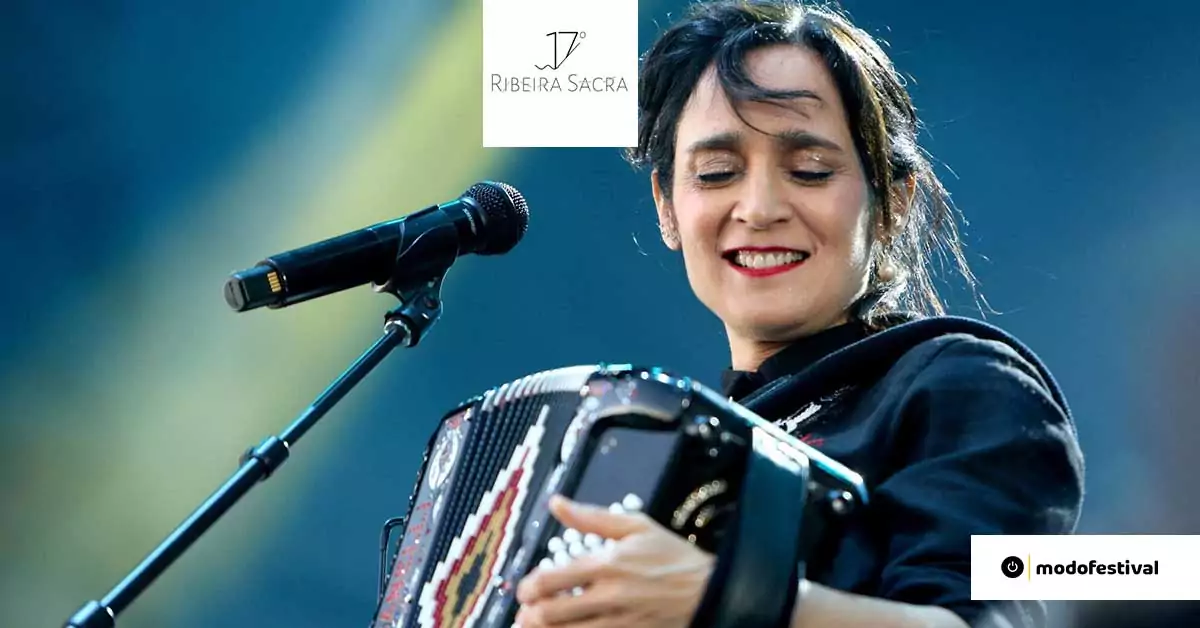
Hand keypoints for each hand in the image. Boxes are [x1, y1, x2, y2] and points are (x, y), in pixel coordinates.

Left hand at [515, 495, 713, 627]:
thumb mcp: (636, 526)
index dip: (527, 588)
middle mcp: (608, 598)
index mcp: (606, 565)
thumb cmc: (672, 557)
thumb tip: (557, 503)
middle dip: (529, 614)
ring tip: (537, 625)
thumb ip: (591, 517)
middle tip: (526, 611)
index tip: (525, 589)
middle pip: (550, 615)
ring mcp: (617, 624)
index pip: (549, 581)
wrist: (708, 591)